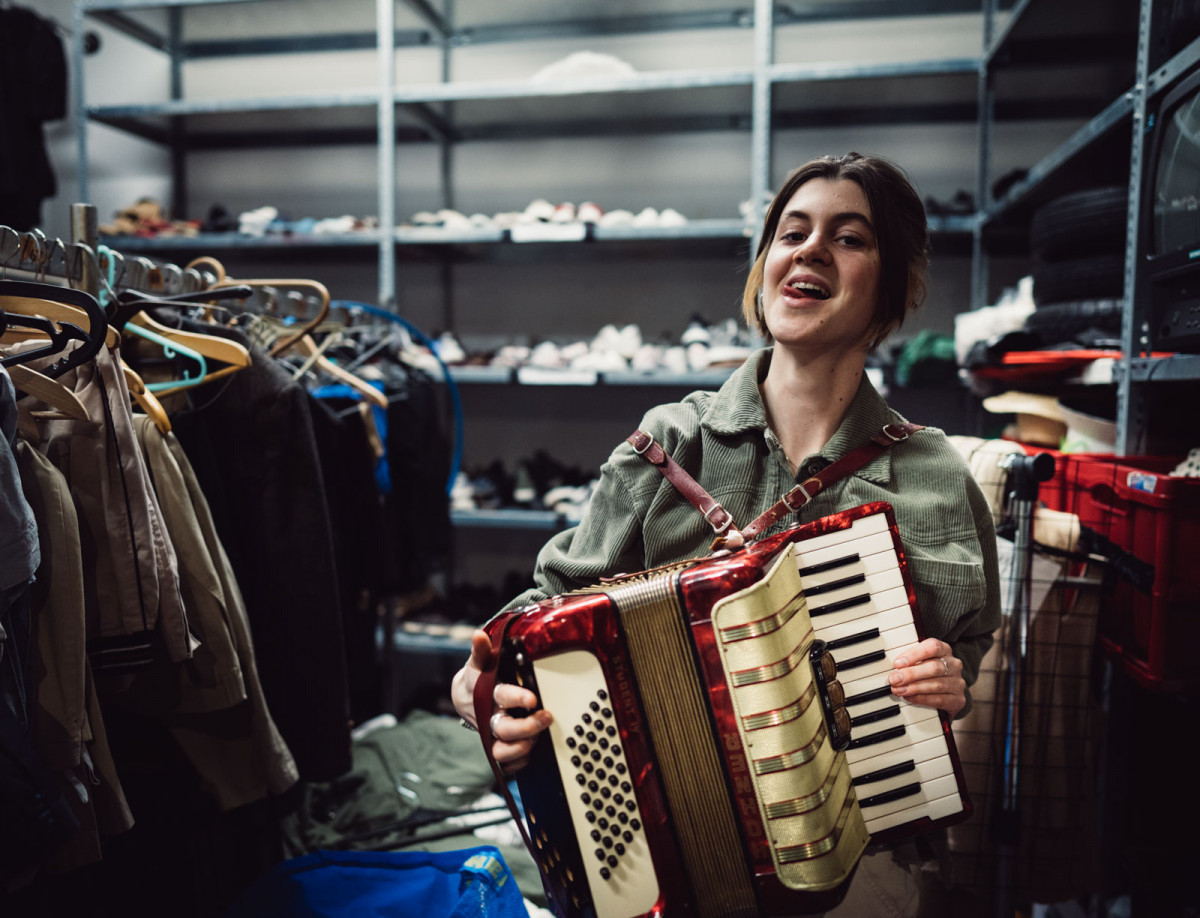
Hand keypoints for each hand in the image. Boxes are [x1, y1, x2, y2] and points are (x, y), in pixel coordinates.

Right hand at [451, 629, 551, 772]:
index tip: (533, 699)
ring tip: (537, 737)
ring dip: (522, 747)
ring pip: (502, 751)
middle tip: (546, 718)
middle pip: (505, 729)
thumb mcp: (479, 663)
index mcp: (488, 695)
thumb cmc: (478, 678)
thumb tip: (479, 635)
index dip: (517, 699)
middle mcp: (489, 717)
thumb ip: (481, 651)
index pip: (502, 697)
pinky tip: (529, 753)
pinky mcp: (496, 746)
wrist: (464, 696)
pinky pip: (505, 765)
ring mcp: (492, 735)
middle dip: (527, 727)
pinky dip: (517, 763)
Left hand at [887, 637, 965, 717]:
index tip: (897, 663)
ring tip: (899, 690)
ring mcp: (958, 683)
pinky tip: (909, 697)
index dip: (914, 654)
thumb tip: (894, 668)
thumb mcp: (919, 661)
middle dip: (911, 674)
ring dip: (914, 688)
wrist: (946, 693)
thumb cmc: (927, 672)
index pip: (933, 647)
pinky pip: (939, 700)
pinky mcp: (958, 700)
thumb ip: (909, 661)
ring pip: (937, 685)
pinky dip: (922, 699)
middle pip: (934, 667)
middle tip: (894, 679)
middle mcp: (954, 665)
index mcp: (945, 650)